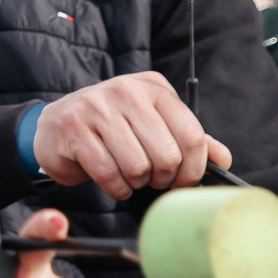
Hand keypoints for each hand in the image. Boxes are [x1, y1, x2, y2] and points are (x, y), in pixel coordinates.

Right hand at [33, 73, 229, 198]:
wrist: (56, 127)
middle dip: (163, 179)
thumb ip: (188, 140)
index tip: (184, 182)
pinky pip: (109, 174)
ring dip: (136, 183)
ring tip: (129, 177)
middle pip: (167, 155)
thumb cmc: (112, 129)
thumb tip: (222, 159)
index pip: (192, 134)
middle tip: (152, 179)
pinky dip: (116, 188)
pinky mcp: (74, 129)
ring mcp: (98, 108)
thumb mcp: (153, 125)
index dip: (194, 169)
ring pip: (137, 167)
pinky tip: (113, 181)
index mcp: (154, 88)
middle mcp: (127, 91)